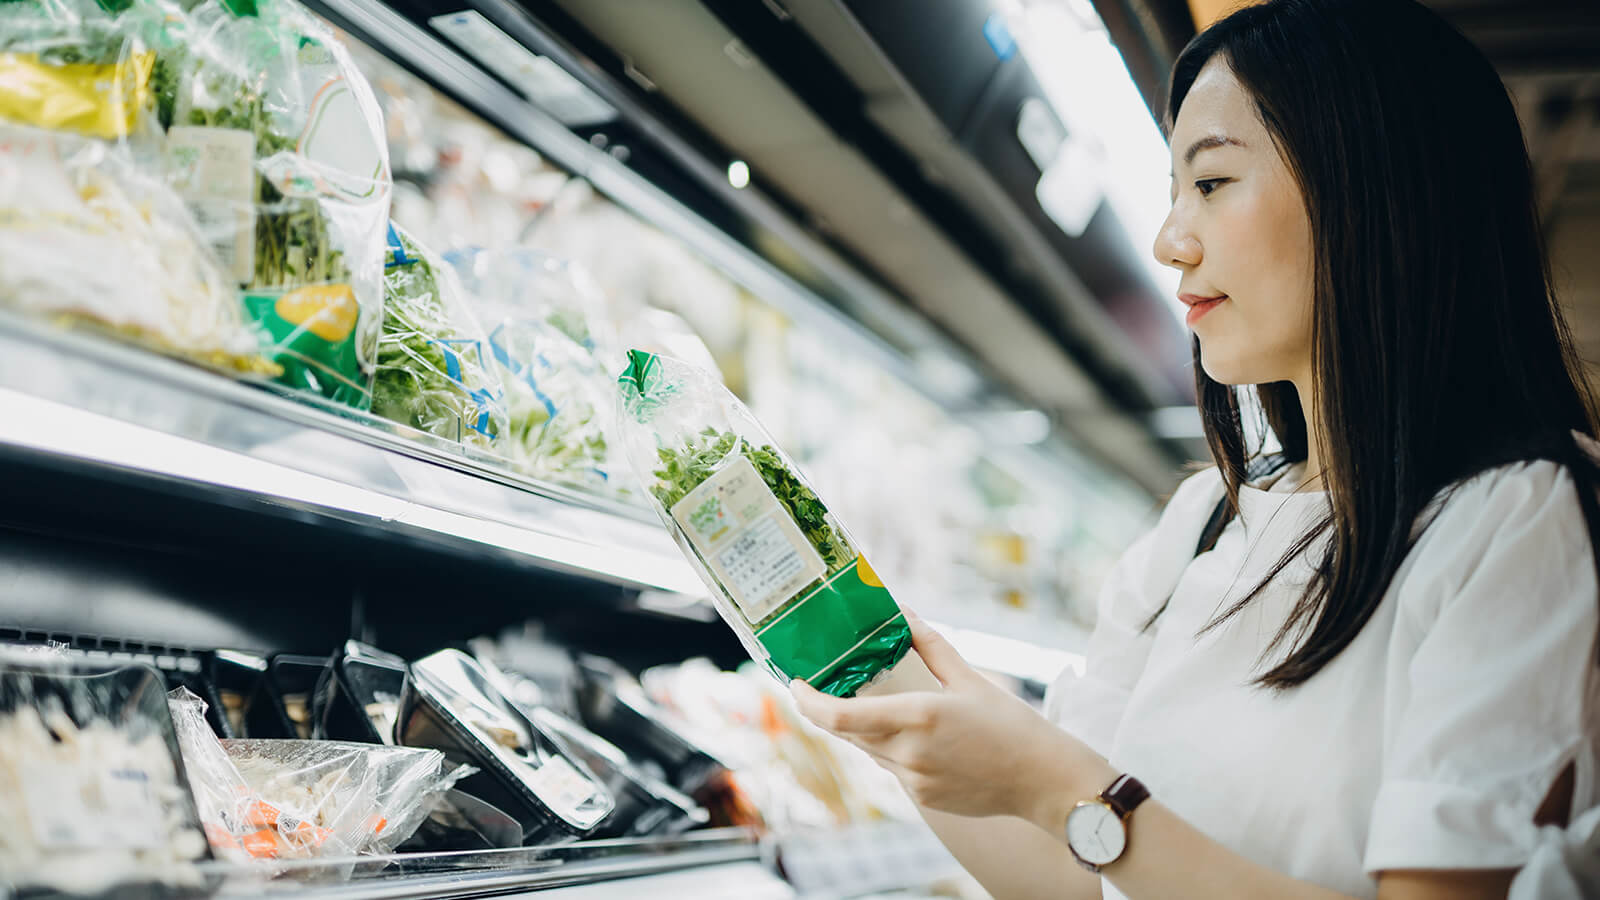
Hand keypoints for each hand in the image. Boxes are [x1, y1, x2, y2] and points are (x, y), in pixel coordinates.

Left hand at [789, 609, 1113, 825]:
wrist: (1043, 780)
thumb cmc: (1011, 724)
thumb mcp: (969, 677)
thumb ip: (929, 645)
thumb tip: (902, 614)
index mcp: (916, 716)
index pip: (838, 716)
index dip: (807, 702)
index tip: (795, 684)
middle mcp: (908, 752)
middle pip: (847, 732)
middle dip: (832, 709)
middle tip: (827, 683)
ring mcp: (913, 779)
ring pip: (869, 750)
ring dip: (864, 728)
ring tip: (877, 703)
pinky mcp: (923, 797)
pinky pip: (892, 768)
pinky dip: (892, 748)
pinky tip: (918, 735)